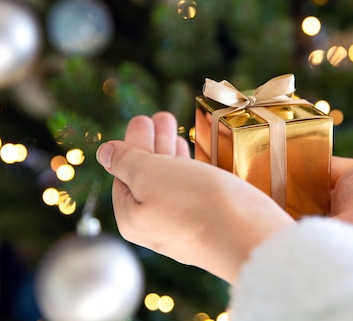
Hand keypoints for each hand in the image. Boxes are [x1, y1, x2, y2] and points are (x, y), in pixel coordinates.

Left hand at [96, 112, 294, 282]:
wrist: (249, 236)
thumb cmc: (195, 202)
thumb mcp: (151, 174)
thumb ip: (126, 161)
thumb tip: (103, 152)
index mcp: (132, 217)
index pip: (122, 175)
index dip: (130, 145)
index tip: (142, 119)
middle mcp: (155, 226)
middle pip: (147, 177)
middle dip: (152, 143)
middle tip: (161, 116)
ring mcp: (185, 226)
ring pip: (171, 182)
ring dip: (170, 151)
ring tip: (176, 126)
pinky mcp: (211, 223)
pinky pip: (193, 190)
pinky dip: (189, 168)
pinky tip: (195, 157)